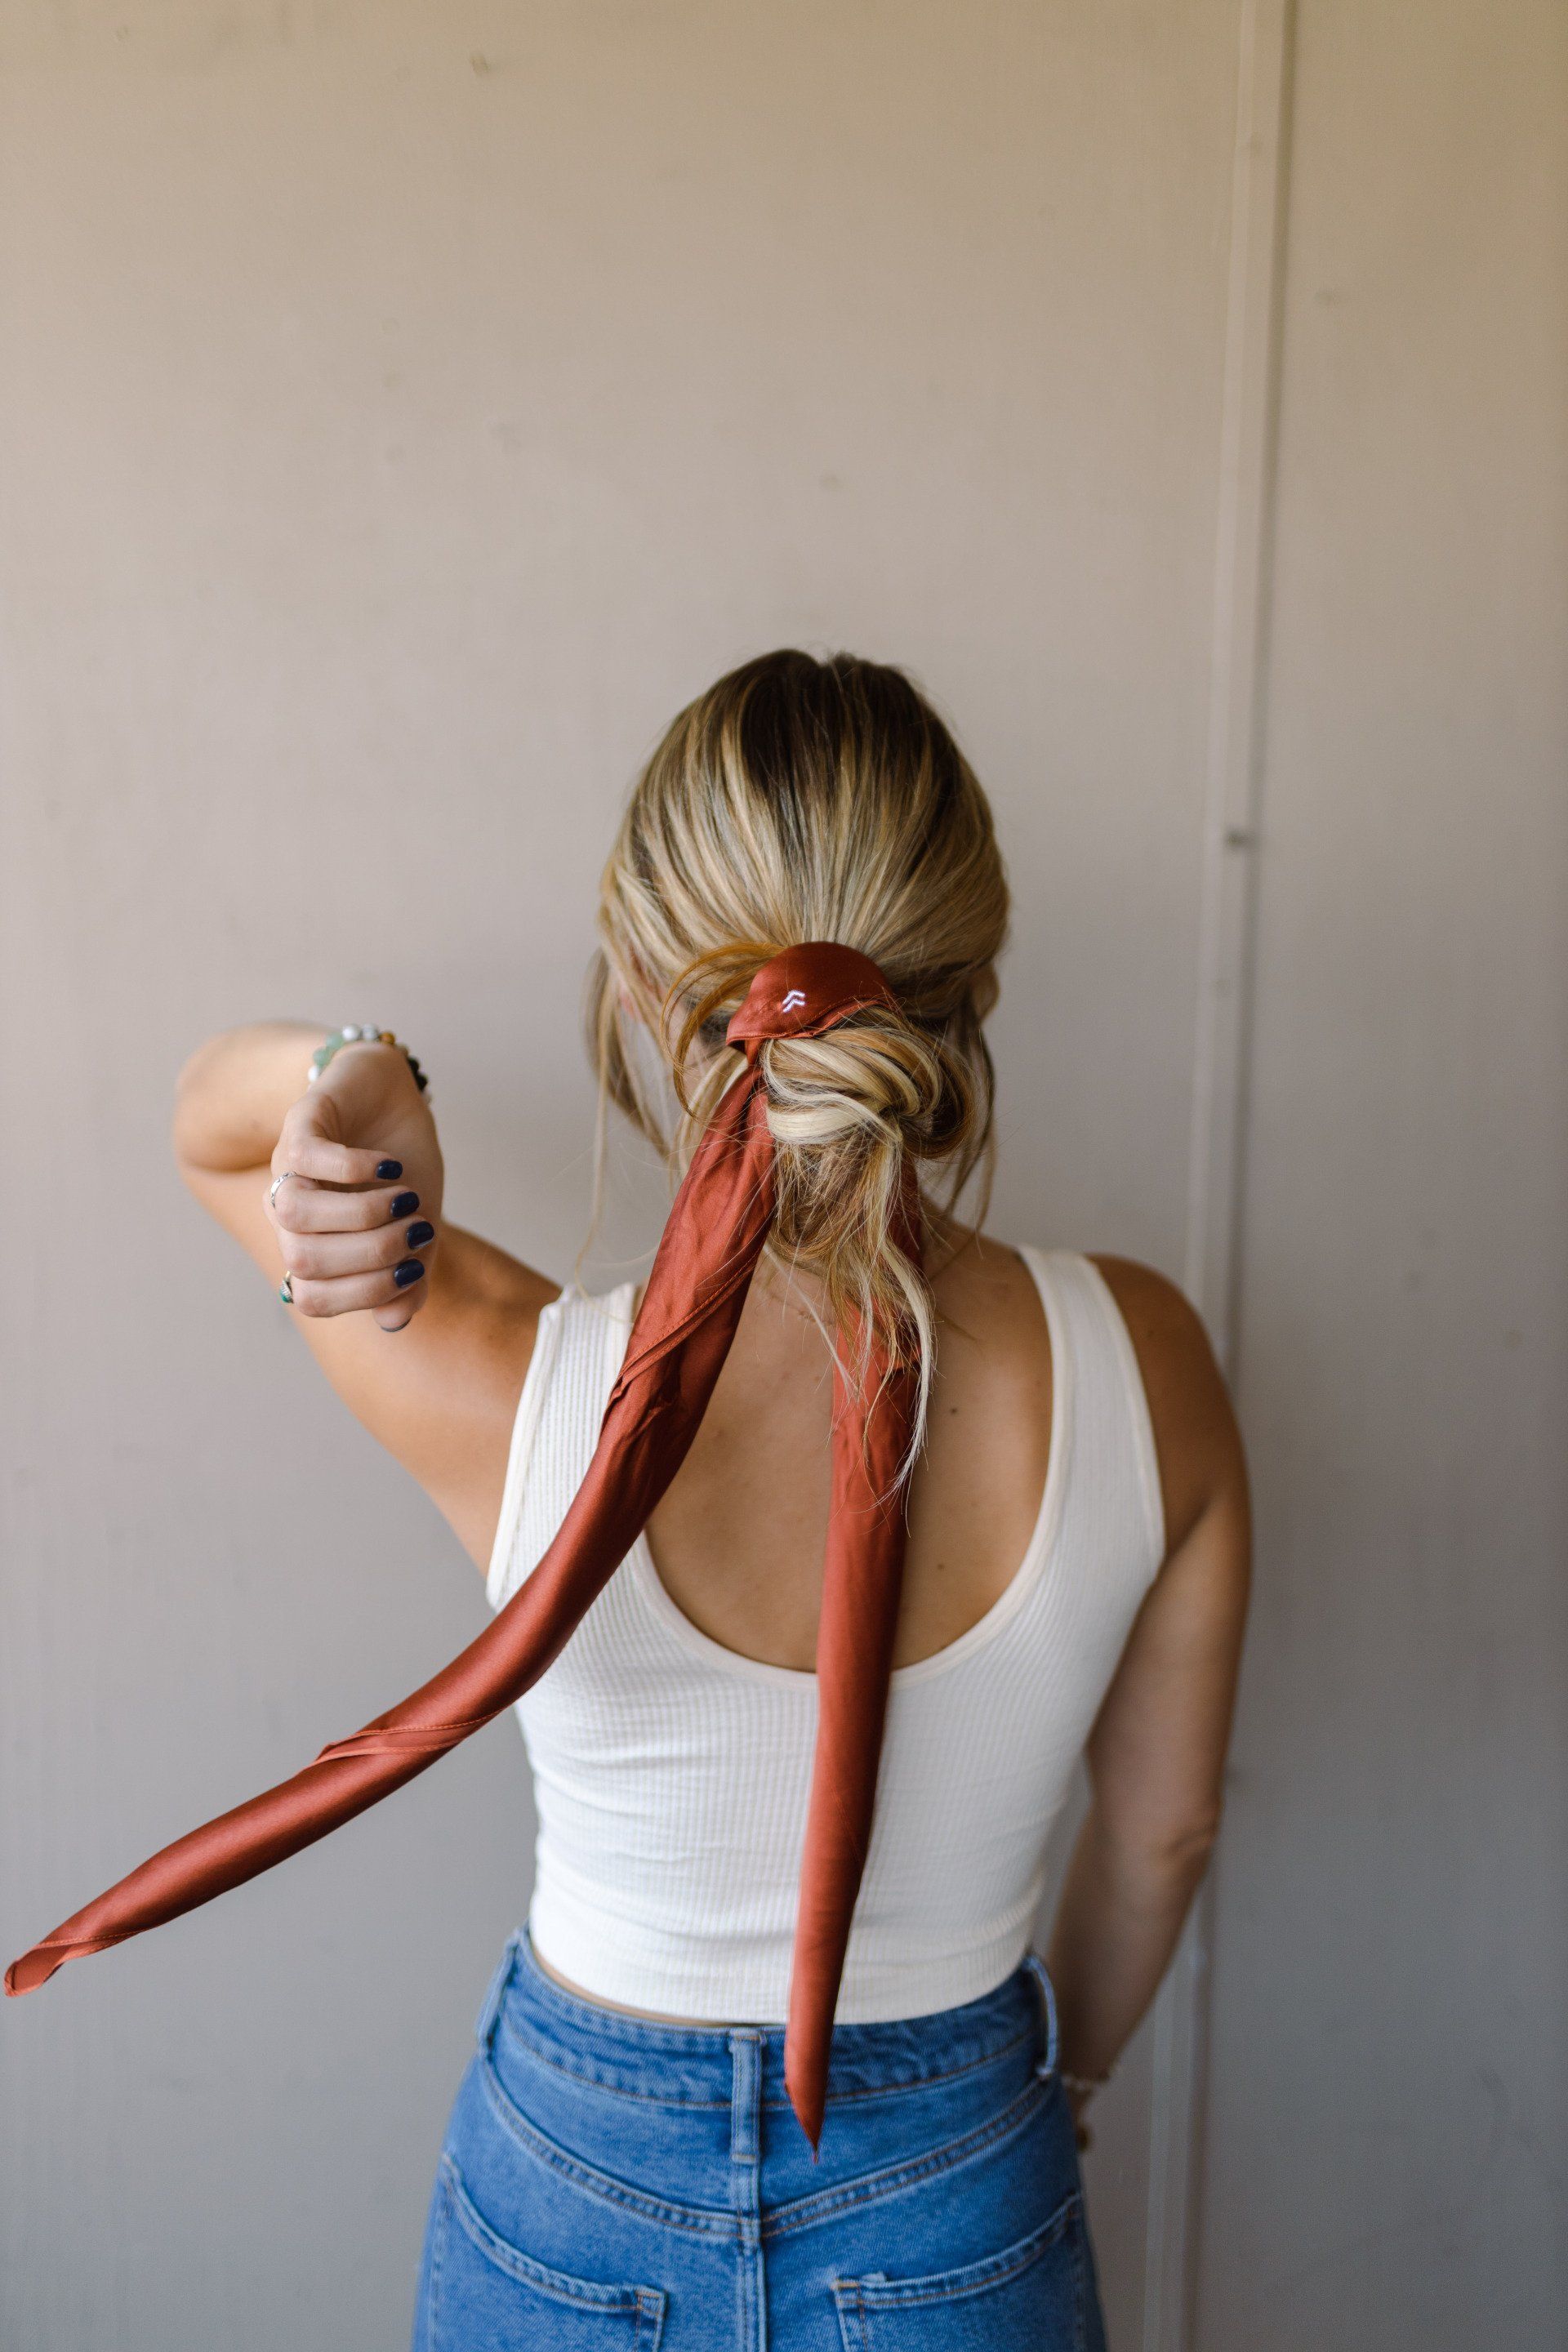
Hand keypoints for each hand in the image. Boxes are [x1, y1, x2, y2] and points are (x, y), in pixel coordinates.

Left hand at [266, 1043, 444, 1332]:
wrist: (390, 1095)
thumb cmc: (399, 1170)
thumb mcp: (415, 1228)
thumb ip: (408, 1276)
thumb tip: (392, 1321)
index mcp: (312, 1245)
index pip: (312, 1298)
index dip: (365, 1293)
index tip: (415, 1268)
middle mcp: (290, 1213)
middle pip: (302, 1260)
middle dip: (370, 1254)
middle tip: (418, 1230)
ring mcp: (289, 1166)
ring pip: (295, 1214)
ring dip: (360, 1214)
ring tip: (404, 1199)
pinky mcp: (302, 1121)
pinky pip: (306, 1156)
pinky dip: (353, 1168)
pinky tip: (388, 1166)